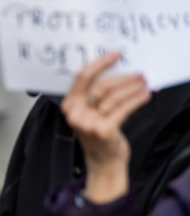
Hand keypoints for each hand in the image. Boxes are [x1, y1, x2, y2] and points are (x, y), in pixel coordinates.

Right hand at [59, 52, 150, 202]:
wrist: (103, 161)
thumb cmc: (99, 133)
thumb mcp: (91, 112)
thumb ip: (95, 94)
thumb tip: (118, 70)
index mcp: (70, 104)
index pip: (83, 76)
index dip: (101, 62)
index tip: (117, 54)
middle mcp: (75, 113)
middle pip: (102, 85)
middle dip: (124, 77)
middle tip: (140, 74)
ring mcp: (88, 123)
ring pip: (114, 96)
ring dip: (133, 88)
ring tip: (145, 84)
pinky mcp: (103, 130)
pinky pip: (123, 108)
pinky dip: (137, 100)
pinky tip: (145, 96)